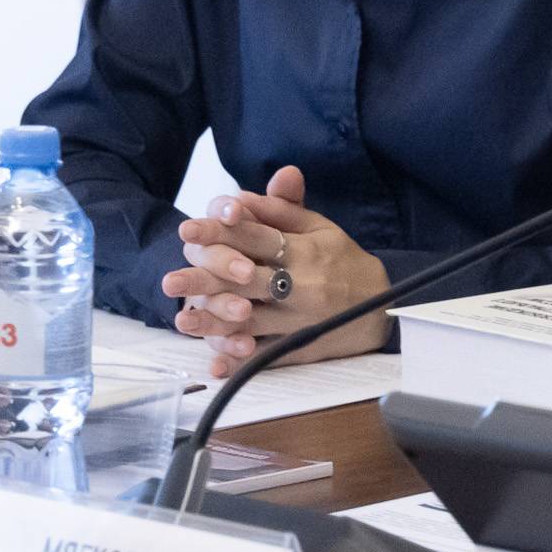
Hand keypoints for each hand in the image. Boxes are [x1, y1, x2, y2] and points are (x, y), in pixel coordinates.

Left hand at [161, 166, 392, 377]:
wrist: (382, 308)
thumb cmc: (343, 262)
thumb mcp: (322, 228)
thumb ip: (284, 209)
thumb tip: (256, 187)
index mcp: (306, 250)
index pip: (258, 237)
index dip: (222, 232)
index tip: (186, 230)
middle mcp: (303, 284)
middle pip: (248, 280)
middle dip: (206, 280)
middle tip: (169, 283)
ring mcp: (300, 318)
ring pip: (252, 320)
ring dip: (215, 323)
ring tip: (182, 321)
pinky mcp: (300, 345)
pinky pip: (267, 355)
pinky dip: (241, 361)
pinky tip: (216, 364)